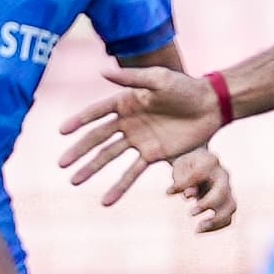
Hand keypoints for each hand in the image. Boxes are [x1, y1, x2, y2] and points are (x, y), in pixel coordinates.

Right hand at [59, 66, 221, 206]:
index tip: (62, 131)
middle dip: (79, 151)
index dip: (79, 121)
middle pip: (98, 138)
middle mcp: (128, 122)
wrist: (211, 106)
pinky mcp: (153, 155)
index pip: (96, 113)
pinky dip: (119, 187)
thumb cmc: (186, 87)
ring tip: (75, 182)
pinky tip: (106, 201)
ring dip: (92, 169)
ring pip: (109, 157)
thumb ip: (132, 78)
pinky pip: (133, 173)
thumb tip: (102, 72)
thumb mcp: (160, 78)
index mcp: (126, 102)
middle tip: (62, 164)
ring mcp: (139, 140)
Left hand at [167, 146, 236, 234]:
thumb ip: (182, 179)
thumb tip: (188, 194)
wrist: (197, 164)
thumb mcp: (179, 168)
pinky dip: (217, 226)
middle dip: (207, 204)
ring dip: (216, 220)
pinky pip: (228, 217)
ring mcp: (228, 189)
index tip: (169, 191)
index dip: (185, 184)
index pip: (200, 174)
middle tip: (190, 213)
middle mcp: (223, 175)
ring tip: (197, 229)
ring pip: (231, 206)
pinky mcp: (226, 202)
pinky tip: (200, 229)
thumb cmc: (185, 166)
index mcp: (210, 161)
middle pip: (223, 191)